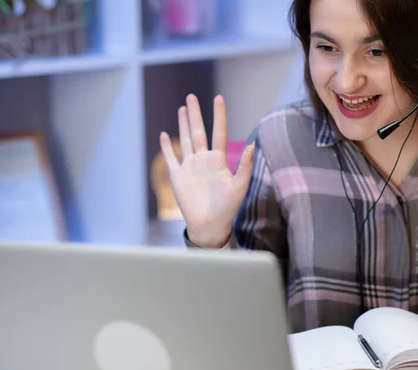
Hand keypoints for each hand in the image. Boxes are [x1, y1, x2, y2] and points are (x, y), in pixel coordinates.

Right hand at [159, 94, 254, 247]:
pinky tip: (164, 135)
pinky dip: (166, 147)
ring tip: (182, 109)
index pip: (219, 132)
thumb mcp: (240, 186)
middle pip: (198, 131)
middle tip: (191, 96)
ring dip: (182, 125)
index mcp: (218, 160)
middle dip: (195, 114)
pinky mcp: (178, 176)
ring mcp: (190, 167)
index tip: (218, 98)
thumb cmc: (228, 208)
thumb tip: (253, 145)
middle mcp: (203, 160)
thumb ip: (245, 166)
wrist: (210, 225)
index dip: (219, 115)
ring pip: (185, 140)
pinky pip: (170, 158)